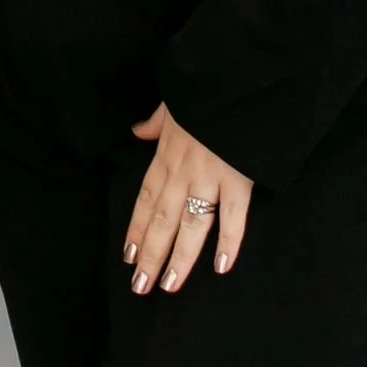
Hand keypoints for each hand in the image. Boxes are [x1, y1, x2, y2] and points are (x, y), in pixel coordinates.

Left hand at [124, 102, 252, 294]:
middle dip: (150, 255)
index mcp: (167, 154)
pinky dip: (229, 242)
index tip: (127, 256)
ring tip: (169, 285)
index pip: (145, 198)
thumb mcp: (173, 103)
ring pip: (191, 226)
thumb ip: (156, 122)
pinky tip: (221, 266)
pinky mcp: (239, 180)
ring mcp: (210, 178)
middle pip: (162, 220)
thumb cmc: (206, 90)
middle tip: (140, 287)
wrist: (238, 79)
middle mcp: (183, 172)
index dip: (135, 229)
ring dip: (180, 258)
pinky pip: (233, 217)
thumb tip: (138, 131)